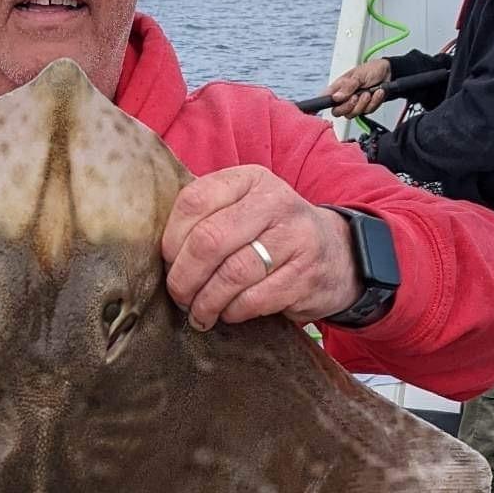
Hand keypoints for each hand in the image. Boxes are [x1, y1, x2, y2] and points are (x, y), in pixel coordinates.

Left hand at [162, 167, 360, 330]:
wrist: (338, 253)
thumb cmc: (273, 234)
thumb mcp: (244, 208)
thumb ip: (207, 217)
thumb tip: (155, 253)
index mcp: (249, 179)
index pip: (193, 201)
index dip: (171, 239)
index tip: (167, 262)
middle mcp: (274, 201)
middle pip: (209, 241)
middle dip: (184, 277)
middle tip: (179, 296)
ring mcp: (294, 236)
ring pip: (231, 274)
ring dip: (207, 301)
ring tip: (199, 313)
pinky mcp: (306, 273)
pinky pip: (254, 299)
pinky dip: (233, 312)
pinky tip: (228, 313)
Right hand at [325, 56, 391, 119]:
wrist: (389, 73)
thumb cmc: (371, 70)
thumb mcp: (358, 75)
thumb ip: (347, 87)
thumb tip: (336, 97)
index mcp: (338, 88)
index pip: (324, 99)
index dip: (322, 105)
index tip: (324, 108)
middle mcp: (344, 97)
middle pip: (338, 112)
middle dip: (349, 106)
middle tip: (356, 96)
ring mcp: (355, 104)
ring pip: (353, 114)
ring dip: (363, 103)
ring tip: (369, 91)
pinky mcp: (365, 107)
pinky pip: (367, 112)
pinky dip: (374, 102)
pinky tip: (377, 93)